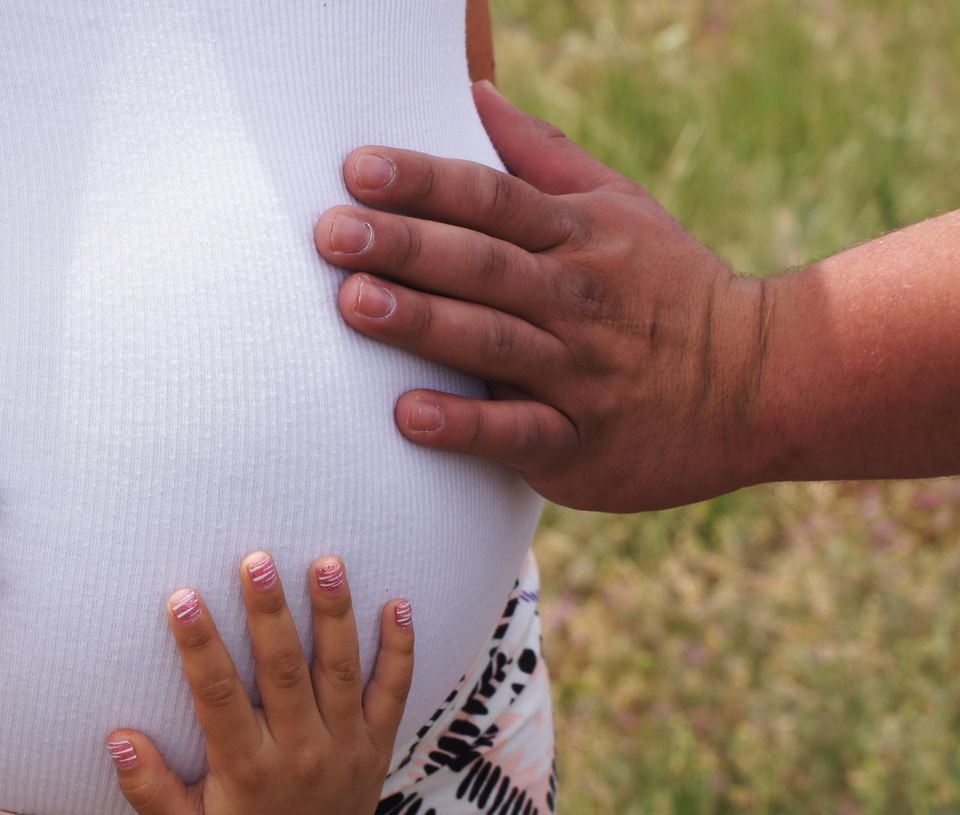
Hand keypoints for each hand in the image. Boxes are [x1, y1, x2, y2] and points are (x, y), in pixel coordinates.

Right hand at [107, 553, 409, 814]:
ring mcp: (345, 748)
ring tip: (327, 561)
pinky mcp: (377, 747)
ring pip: (339, 672)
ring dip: (334, 615)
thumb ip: (149, 789)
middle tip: (257, 560)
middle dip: (270, 613)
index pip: (219, 697)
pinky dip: (399, 649)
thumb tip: (117, 738)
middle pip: (284, 672)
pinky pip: (392, 692)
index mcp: (247, 772)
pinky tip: (398, 602)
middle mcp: (300, 755)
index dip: (200, 646)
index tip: (183, 598)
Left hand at [316, 80, 768, 512]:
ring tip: (354, 303)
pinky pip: (517, 433)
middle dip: (406, 246)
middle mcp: (576, 298)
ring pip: (491, 342)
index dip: (426, 182)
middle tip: (332, 233)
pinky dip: (465, 425)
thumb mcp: (620, 206)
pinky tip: (408, 416)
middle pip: (482, 265)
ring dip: (422, 323)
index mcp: (579, 236)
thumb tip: (473, 91)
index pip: (493, 200)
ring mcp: (579, 373)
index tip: (359, 168)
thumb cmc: (668, 289)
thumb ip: (540, 156)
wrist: (763, 385)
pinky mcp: (580, 443)